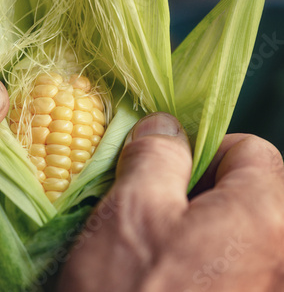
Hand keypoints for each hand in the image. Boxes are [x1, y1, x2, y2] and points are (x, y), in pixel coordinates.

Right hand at [59, 112, 283, 291]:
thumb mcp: (132, 209)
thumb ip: (157, 154)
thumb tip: (167, 125)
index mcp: (264, 217)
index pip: (252, 151)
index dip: (203, 149)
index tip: (165, 168)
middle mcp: (280, 258)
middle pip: (247, 197)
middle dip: (196, 193)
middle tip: (149, 213)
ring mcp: (264, 288)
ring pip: (233, 237)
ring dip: (192, 231)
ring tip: (151, 252)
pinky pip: (229, 270)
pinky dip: (198, 265)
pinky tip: (164, 281)